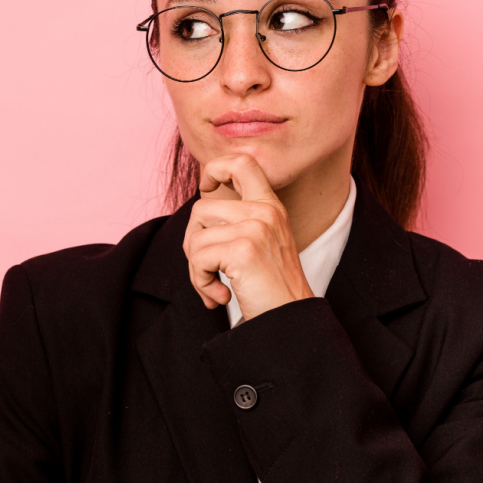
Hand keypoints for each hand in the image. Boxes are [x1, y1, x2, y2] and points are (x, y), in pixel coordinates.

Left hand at [181, 153, 312, 316]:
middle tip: (206, 268)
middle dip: (192, 243)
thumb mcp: (261, 244)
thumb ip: (237, 222)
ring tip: (215, 286)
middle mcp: (265, 212)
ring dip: (197, 269)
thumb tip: (197, 215)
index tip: (205, 188)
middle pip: (200, 209)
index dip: (214, 168)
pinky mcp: (243, 250)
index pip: (242, 162)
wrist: (290, 320)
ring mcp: (255, 228)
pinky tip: (220, 295)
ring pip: (194, 238)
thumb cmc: (270, 288)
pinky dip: (201, 283)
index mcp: (270, 206)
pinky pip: (198, 259)